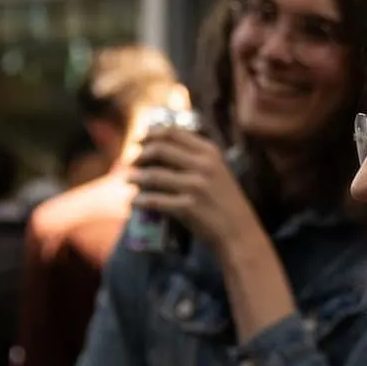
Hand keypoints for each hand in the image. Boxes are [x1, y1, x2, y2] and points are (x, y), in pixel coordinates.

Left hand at [130, 126, 262, 257]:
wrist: (239, 233)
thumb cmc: (226, 203)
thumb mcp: (219, 172)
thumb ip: (197, 159)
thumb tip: (160, 149)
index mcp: (210, 152)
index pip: (173, 132)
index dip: (150, 134)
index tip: (139, 140)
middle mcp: (203, 165)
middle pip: (160, 150)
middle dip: (139, 155)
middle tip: (131, 162)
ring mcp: (196, 186)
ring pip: (153, 175)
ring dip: (134, 177)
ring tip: (127, 180)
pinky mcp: (188, 208)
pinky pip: (155, 201)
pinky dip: (140, 201)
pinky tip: (133, 202)